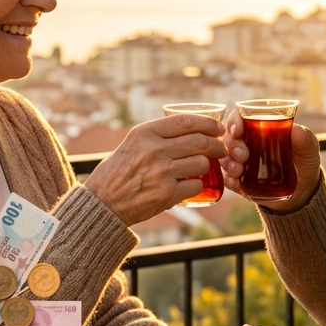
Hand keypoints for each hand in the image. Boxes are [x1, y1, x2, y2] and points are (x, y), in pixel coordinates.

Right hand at [84, 115, 225, 225]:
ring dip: (206, 166)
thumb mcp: (132, 144)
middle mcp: (153, 150)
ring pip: (201, 163)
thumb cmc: (117, 172)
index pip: (186, 122)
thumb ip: (156, 136)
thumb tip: (190, 129)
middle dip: (217, 145)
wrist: (103, 204)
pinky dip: (197, 186)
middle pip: (200, 141)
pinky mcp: (166, 194)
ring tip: (202, 168)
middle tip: (222, 149)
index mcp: (144, 133)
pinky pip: (196, 186)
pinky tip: (190, 186)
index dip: (208, 123)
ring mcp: (161, 172)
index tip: (219, 127)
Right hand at [220, 109, 321, 213]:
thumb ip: (305, 139)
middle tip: (243, 155)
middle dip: (232, 145)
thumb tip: (296, 130)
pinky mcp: (240, 181)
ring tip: (239, 170)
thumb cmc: (304, 162)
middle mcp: (247, 143)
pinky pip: (228, 179)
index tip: (238, 130)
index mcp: (260, 128)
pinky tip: (236, 182)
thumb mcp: (309, 149)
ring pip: (224, 157)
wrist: (303, 191)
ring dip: (228, 162)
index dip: (234, 121)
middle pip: (228, 137)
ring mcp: (242, 162)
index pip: (239, 118)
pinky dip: (229, 180)